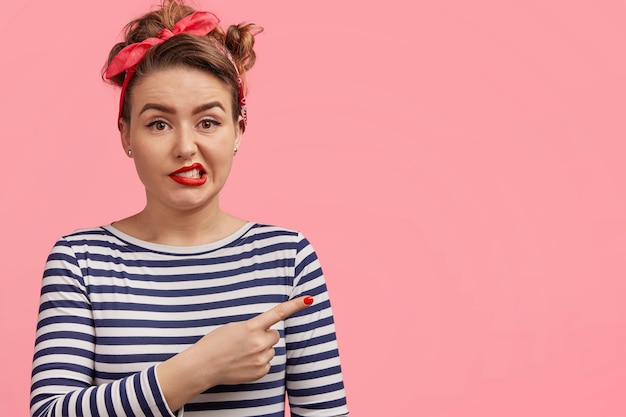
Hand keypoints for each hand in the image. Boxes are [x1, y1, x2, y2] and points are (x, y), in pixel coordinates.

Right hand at [192, 295, 314, 385]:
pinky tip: (244, 363)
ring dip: (261, 350)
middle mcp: (259, 343)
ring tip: (242, 353)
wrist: (203, 367)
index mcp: (251, 327)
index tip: (309, 299)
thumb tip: (267, 332)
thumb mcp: (233, 327)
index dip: (295, 305)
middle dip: (265, 336)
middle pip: (275, 335)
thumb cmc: (214, 344)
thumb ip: (253, 327)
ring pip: (271, 350)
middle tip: (247, 340)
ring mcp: (260, 359)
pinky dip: (258, 362)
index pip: (278, 313)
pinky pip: (267, 363)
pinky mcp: (260, 372)